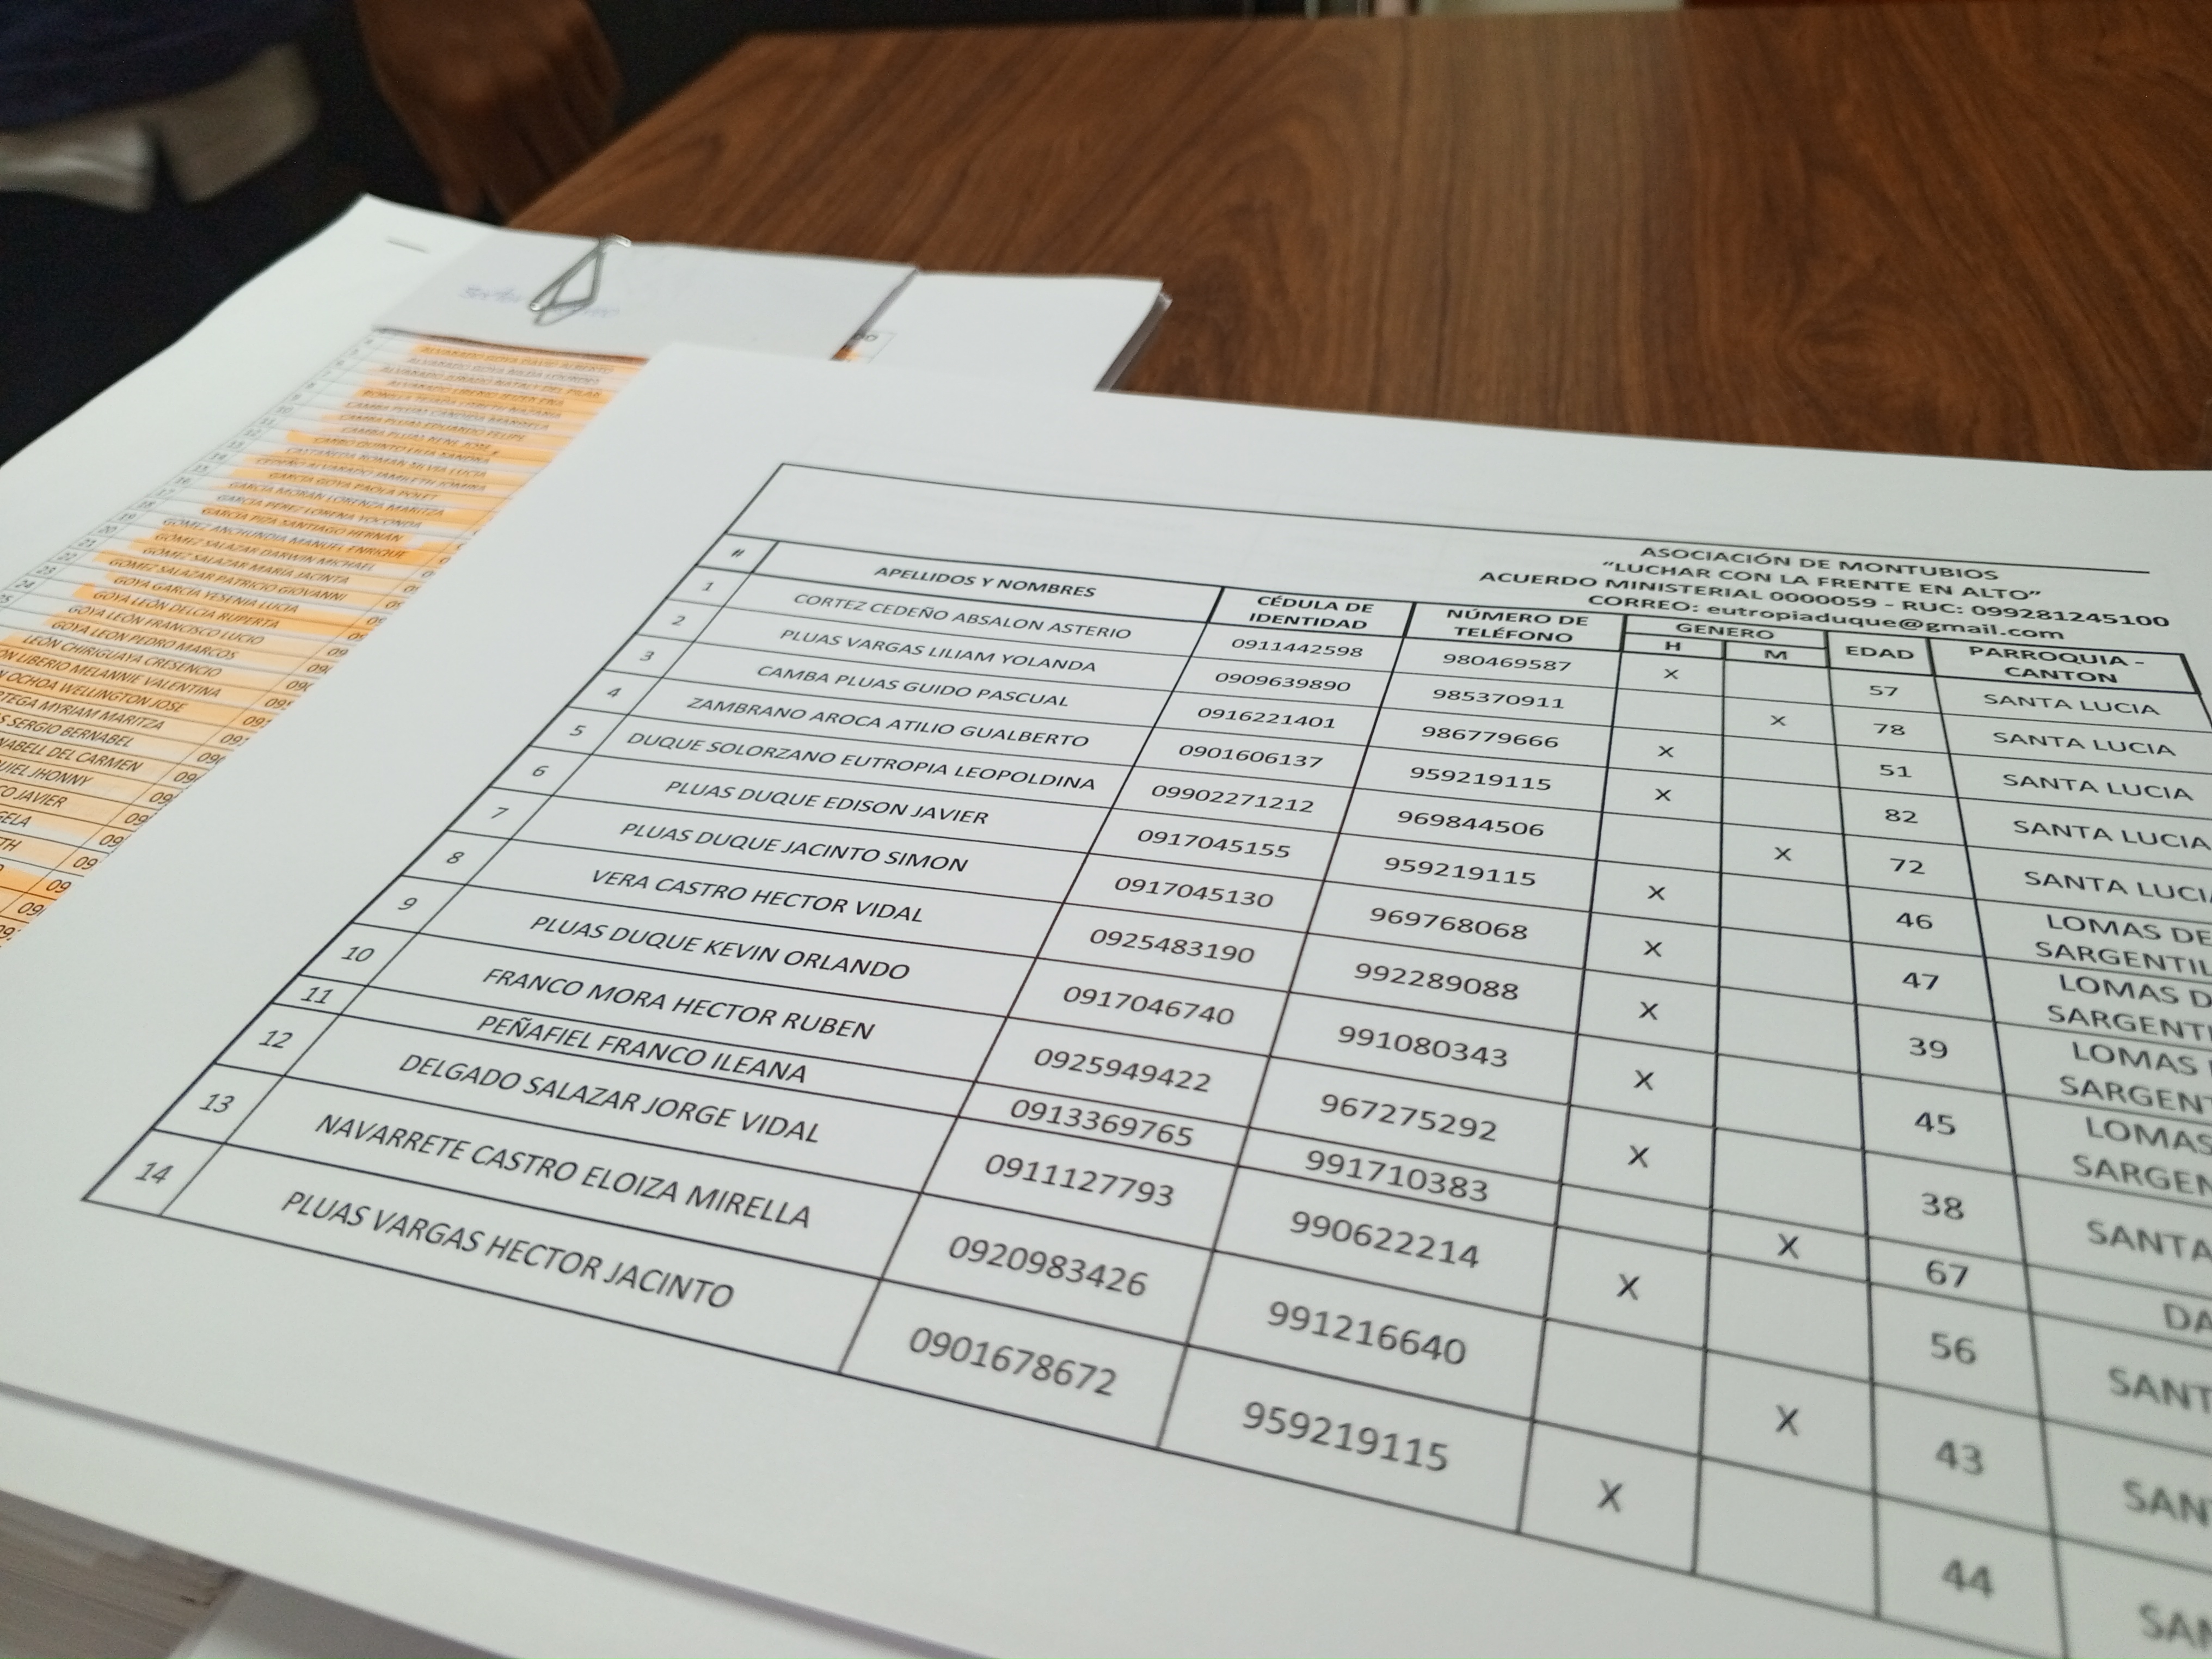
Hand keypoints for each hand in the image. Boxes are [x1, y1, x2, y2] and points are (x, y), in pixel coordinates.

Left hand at [353, 0, 621, 218]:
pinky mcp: (579, 23)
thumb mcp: (399, 83)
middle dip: (555, 180)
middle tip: (539, 177)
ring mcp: (558, 51)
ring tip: (549, 136)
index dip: (526, 208)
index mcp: (473, 106)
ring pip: (595, 132)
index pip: (523, 189)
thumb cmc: (404, 5)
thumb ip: (438, 150)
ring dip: (576, 143)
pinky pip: (607, 88)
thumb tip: (466, 201)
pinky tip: (562, 95)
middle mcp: (524, 83)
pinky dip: (591, 102)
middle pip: (569, 168)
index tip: (523, 210)